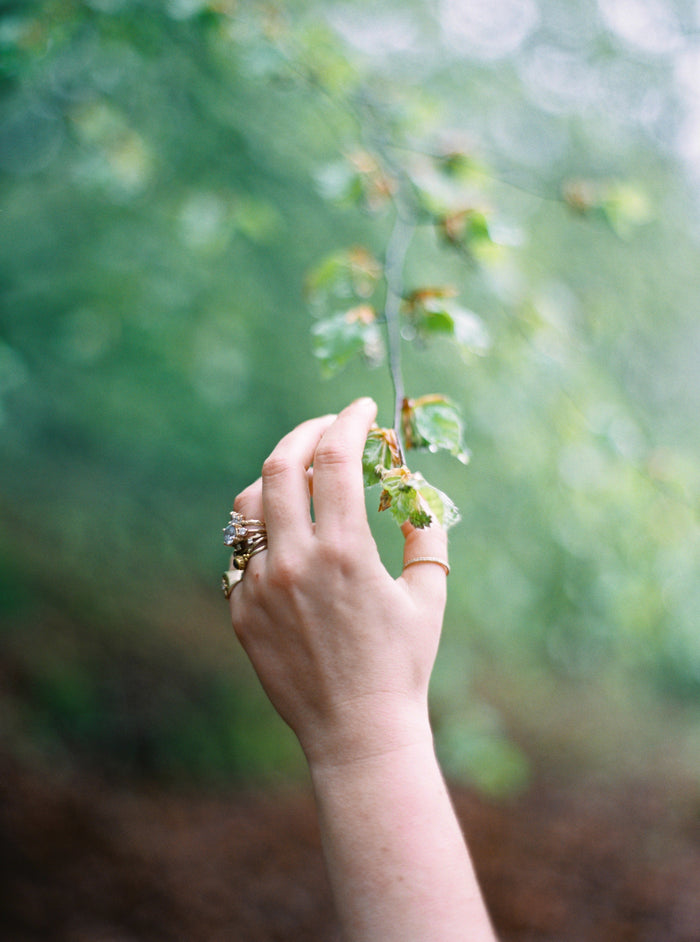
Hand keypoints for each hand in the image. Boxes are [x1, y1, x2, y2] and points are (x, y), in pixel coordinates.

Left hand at [229, 398, 449, 768]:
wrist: (357, 732)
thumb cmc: (402, 664)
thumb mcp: (429, 593)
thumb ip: (426, 530)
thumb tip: (414, 487)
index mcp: (345, 552)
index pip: (336, 458)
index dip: (349, 420)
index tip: (363, 409)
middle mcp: (295, 561)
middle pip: (282, 464)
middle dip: (307, 431)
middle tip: (327, 427)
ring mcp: (260, 585)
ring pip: (251, 502)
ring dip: (278, 475)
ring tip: (304, 475)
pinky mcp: (240, 609)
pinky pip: (242, 548)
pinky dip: (265, 525)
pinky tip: (288, 529)